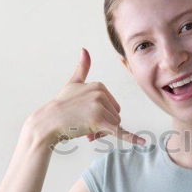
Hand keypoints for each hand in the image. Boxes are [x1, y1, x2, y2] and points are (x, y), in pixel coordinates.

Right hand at [32, 47, 146, 147]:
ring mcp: (100, 107)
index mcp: (99, 85)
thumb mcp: (73, 83)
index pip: (112, 105)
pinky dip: (132, 138)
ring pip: (114, 125)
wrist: (48, 122)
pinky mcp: (99, 121)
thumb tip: (85, 49)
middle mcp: (101, 94)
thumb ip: (82, 68)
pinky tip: (143, 142)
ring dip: (101, 132)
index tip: (86, 116)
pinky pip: (119, 131)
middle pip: (115, 115)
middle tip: (85, 126)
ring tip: (85, 131)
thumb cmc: (61, 104)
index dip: (102, 114)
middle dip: (103, 124)